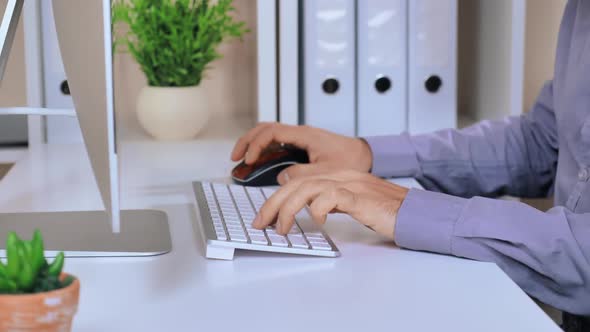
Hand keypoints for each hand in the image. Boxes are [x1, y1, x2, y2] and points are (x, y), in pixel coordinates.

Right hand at [231, 123, 372, 183]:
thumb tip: (281, 178)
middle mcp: (300, 132)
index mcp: (304, 134)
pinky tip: (259, 162)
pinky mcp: (302, 144)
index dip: (255, 145)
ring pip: (270, 134)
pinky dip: (265, 150)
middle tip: (236, 158)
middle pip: (265, 129)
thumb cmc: (352, 160)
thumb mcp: (326, 172)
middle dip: (247, 141)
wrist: (367, 155)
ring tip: (243, 160)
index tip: (248, 160)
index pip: (271, 132)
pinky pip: (278, 143)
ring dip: (254, 144)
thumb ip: (301, 174)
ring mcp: (300, 137)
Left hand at [252, 170, 408, 239]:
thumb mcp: (352, 203)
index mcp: (337, 176)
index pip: (298, 181)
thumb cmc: (386, 211)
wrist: (414, 212)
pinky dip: (319, 208)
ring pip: (309, 188)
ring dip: (289, 208)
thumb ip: (331, 201)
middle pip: (297, 183)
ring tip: (282, 228)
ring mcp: (351, 184)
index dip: (277, 198)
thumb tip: (308, 209)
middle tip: (261, 223)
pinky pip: (333, 196)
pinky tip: (316, 221)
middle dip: (273, 204)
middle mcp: (341, 176)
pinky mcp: (361, 197)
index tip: (265, 217)